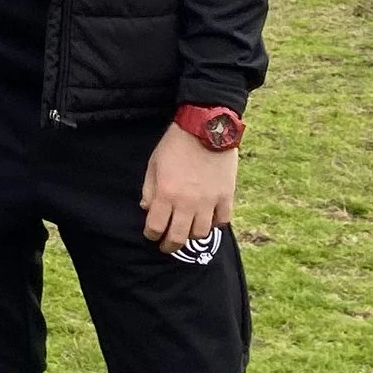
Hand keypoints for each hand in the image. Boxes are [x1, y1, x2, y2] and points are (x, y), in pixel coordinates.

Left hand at [140, 123, 236, 251]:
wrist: (206, 127)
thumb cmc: (176, 144)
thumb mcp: (154, 163)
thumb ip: (149, 188)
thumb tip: (147, 208)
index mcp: (166, 194)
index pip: (155, 227)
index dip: (151, 235)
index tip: (151, 234)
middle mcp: (187, 203)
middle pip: (177, 238)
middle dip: (169, 245)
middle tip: (167, 245)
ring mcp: (209, 201)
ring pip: (200, 233)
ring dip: (191, 235)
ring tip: (187, 231)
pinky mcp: (226, 196)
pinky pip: (222, 221)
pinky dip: (214, 224)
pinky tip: (208, 219)